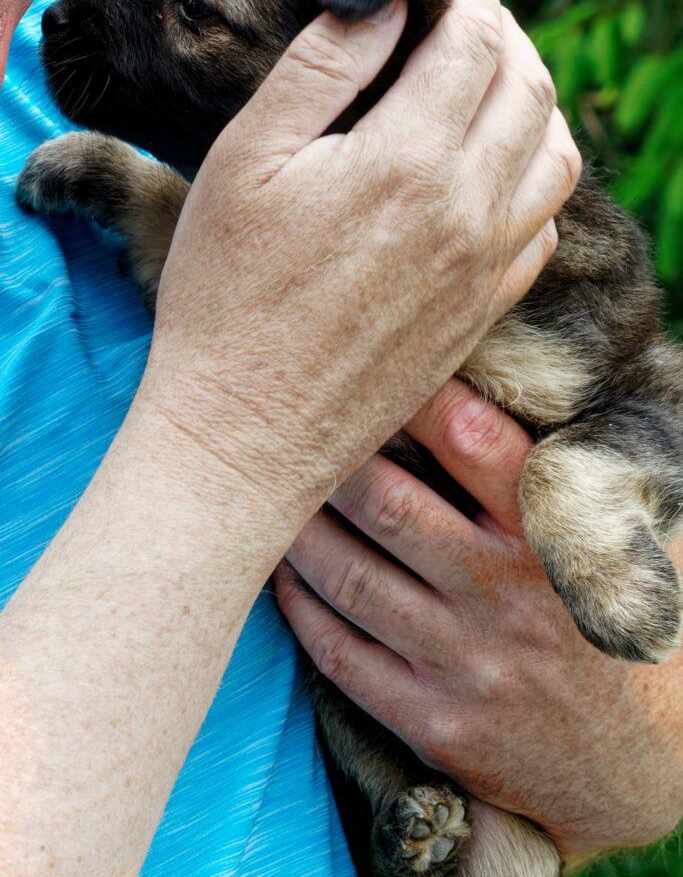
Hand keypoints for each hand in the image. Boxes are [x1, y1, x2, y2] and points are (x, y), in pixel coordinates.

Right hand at [141, 0, 578, 533]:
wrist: (246, 430)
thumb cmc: (226, 296)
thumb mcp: (247, 161)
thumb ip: (322, 69)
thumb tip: (385, 4)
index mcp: (406, 161)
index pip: (473, 42)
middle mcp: (466, 211)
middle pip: (529, 90)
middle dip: (509, 35)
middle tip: (469, 20)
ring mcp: (483, 269)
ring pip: (555, 158)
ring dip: (534, 105)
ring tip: (491, 90)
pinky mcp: (481, 314)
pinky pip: (542, 229)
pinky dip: (535, 181)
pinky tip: (493, 176)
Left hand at [276, 378, 682, 856]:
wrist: (633, 764)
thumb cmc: (606, 629)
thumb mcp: (617, 550)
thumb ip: (563, 486)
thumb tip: (506, 400)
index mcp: (552, 542)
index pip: (475, 444)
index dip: (418, 396)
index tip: (376, 368)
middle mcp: (508, 598)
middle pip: (389, 507)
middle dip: (332, 463)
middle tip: (294, 433)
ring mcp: (467, 665)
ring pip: (351, 579)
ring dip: (300, 533)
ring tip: (273, 499)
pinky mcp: (434, 721)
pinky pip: (343, 656)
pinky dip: (303, 610)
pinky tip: (286, 579)